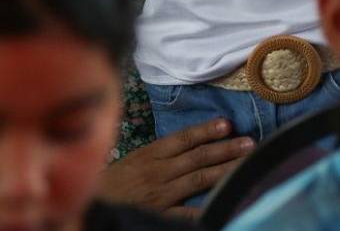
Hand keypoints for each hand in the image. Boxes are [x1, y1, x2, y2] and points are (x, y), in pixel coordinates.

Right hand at [97, 119, 252, 218]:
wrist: (89, 204)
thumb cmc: (111, 184)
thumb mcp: (132, 162)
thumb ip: (158, 154)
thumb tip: (188, 143)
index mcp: (149, 155)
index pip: (182, 139)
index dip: (205, 131)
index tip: (227, 124)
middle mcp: (157, 172)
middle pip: (197, 158)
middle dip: (225, 150)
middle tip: (250, 143)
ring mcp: (160, 195)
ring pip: (198, 180)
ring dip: (223, 170)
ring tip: (245, 163)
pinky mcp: (159, 214)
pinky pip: (186, 212)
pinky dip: (203, 207)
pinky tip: (223, 201)